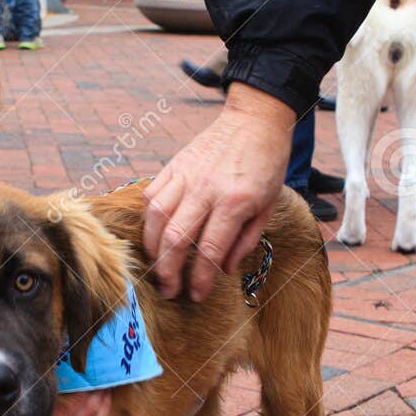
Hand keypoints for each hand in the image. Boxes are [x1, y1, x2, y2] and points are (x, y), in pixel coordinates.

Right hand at [143, 81, 293, 299]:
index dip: (200, 278)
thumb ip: (245, 240)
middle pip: (176, 239)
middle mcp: (206, 190)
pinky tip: (153, 235)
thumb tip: (225, 269)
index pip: (210, 250)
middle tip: (170, 290)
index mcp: (235, 202)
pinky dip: (148, 220)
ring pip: (156, 218)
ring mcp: (185, 176)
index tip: (196, 295)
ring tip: (158, 267)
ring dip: (153, 249)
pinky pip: (151, 196)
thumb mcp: (268, 206)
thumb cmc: (266, 165)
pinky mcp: (173, 166)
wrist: (254, 120)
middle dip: (169, 271)